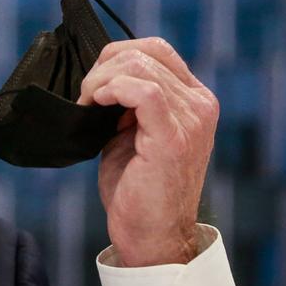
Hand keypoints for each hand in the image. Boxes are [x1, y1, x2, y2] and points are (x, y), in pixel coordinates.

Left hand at [77, 37, 218, 266]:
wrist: (151, 235)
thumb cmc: (138, 188)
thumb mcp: (133, 133)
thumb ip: (129, 102)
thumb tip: (101, 75)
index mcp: (194, 100)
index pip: (157, 50)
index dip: (117, 56)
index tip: (94, 84)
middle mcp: (200, 104)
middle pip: (146, 52)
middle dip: (104, 66)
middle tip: (86, 96)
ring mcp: (191, 119)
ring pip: (141, 66)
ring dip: (101, 80)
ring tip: (88, 104)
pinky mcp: (174, 137)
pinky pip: (145, 91)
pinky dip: (114, 89)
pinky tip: (98, 104)